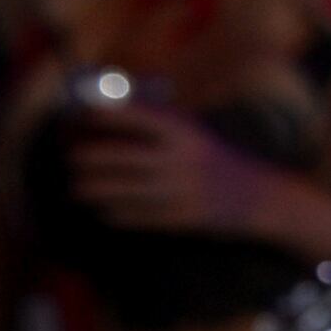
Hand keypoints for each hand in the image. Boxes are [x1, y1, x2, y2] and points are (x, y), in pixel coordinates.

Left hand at [65, 106, 273, 238]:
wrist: (259, 197)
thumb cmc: (216, 158)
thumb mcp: (193, 132)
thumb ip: (153, 122)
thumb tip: (100, 112)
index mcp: (183, 131)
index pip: (127, 116)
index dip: (95, 116)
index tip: (79, 118)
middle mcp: (178, 159)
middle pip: (110, 156)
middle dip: (82, 157)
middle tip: (72, 158)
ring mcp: (177, 191)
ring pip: (113, 190)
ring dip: (88, 188)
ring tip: (79, 186)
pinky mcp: (177, 218)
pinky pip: (130, 215)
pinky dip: (111, 210)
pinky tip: (104, 207)